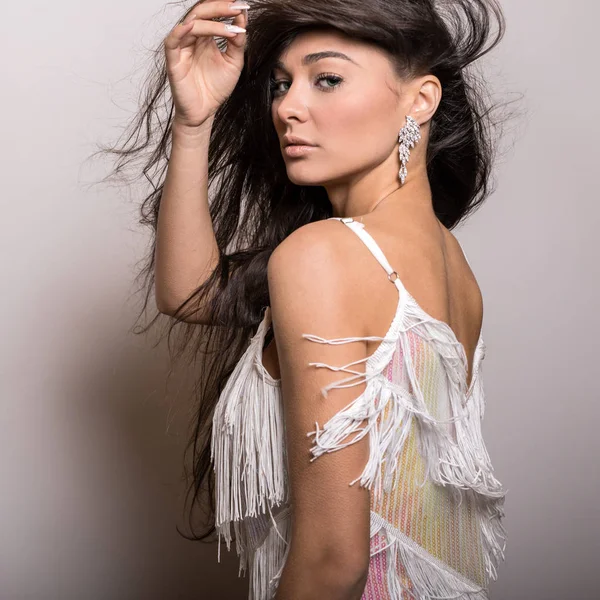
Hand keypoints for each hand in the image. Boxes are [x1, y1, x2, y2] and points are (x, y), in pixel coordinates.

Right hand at [163, 0, 248, 127]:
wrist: (205, 112)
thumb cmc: (215, 89)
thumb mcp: (233, 62)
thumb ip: (237, 42)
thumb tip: (242, 18)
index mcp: (206, 36)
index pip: (214, 13)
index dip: (227, 7)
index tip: (244, 6)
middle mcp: (193, 38)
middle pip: (202, 12)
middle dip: (220, 8)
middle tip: (237, 7)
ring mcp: (182, 47)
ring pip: (191, 23)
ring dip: (211, 21)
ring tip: (231, 28)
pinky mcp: (173, 60)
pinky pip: (173, 40)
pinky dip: (182, 31)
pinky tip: (195, 27)